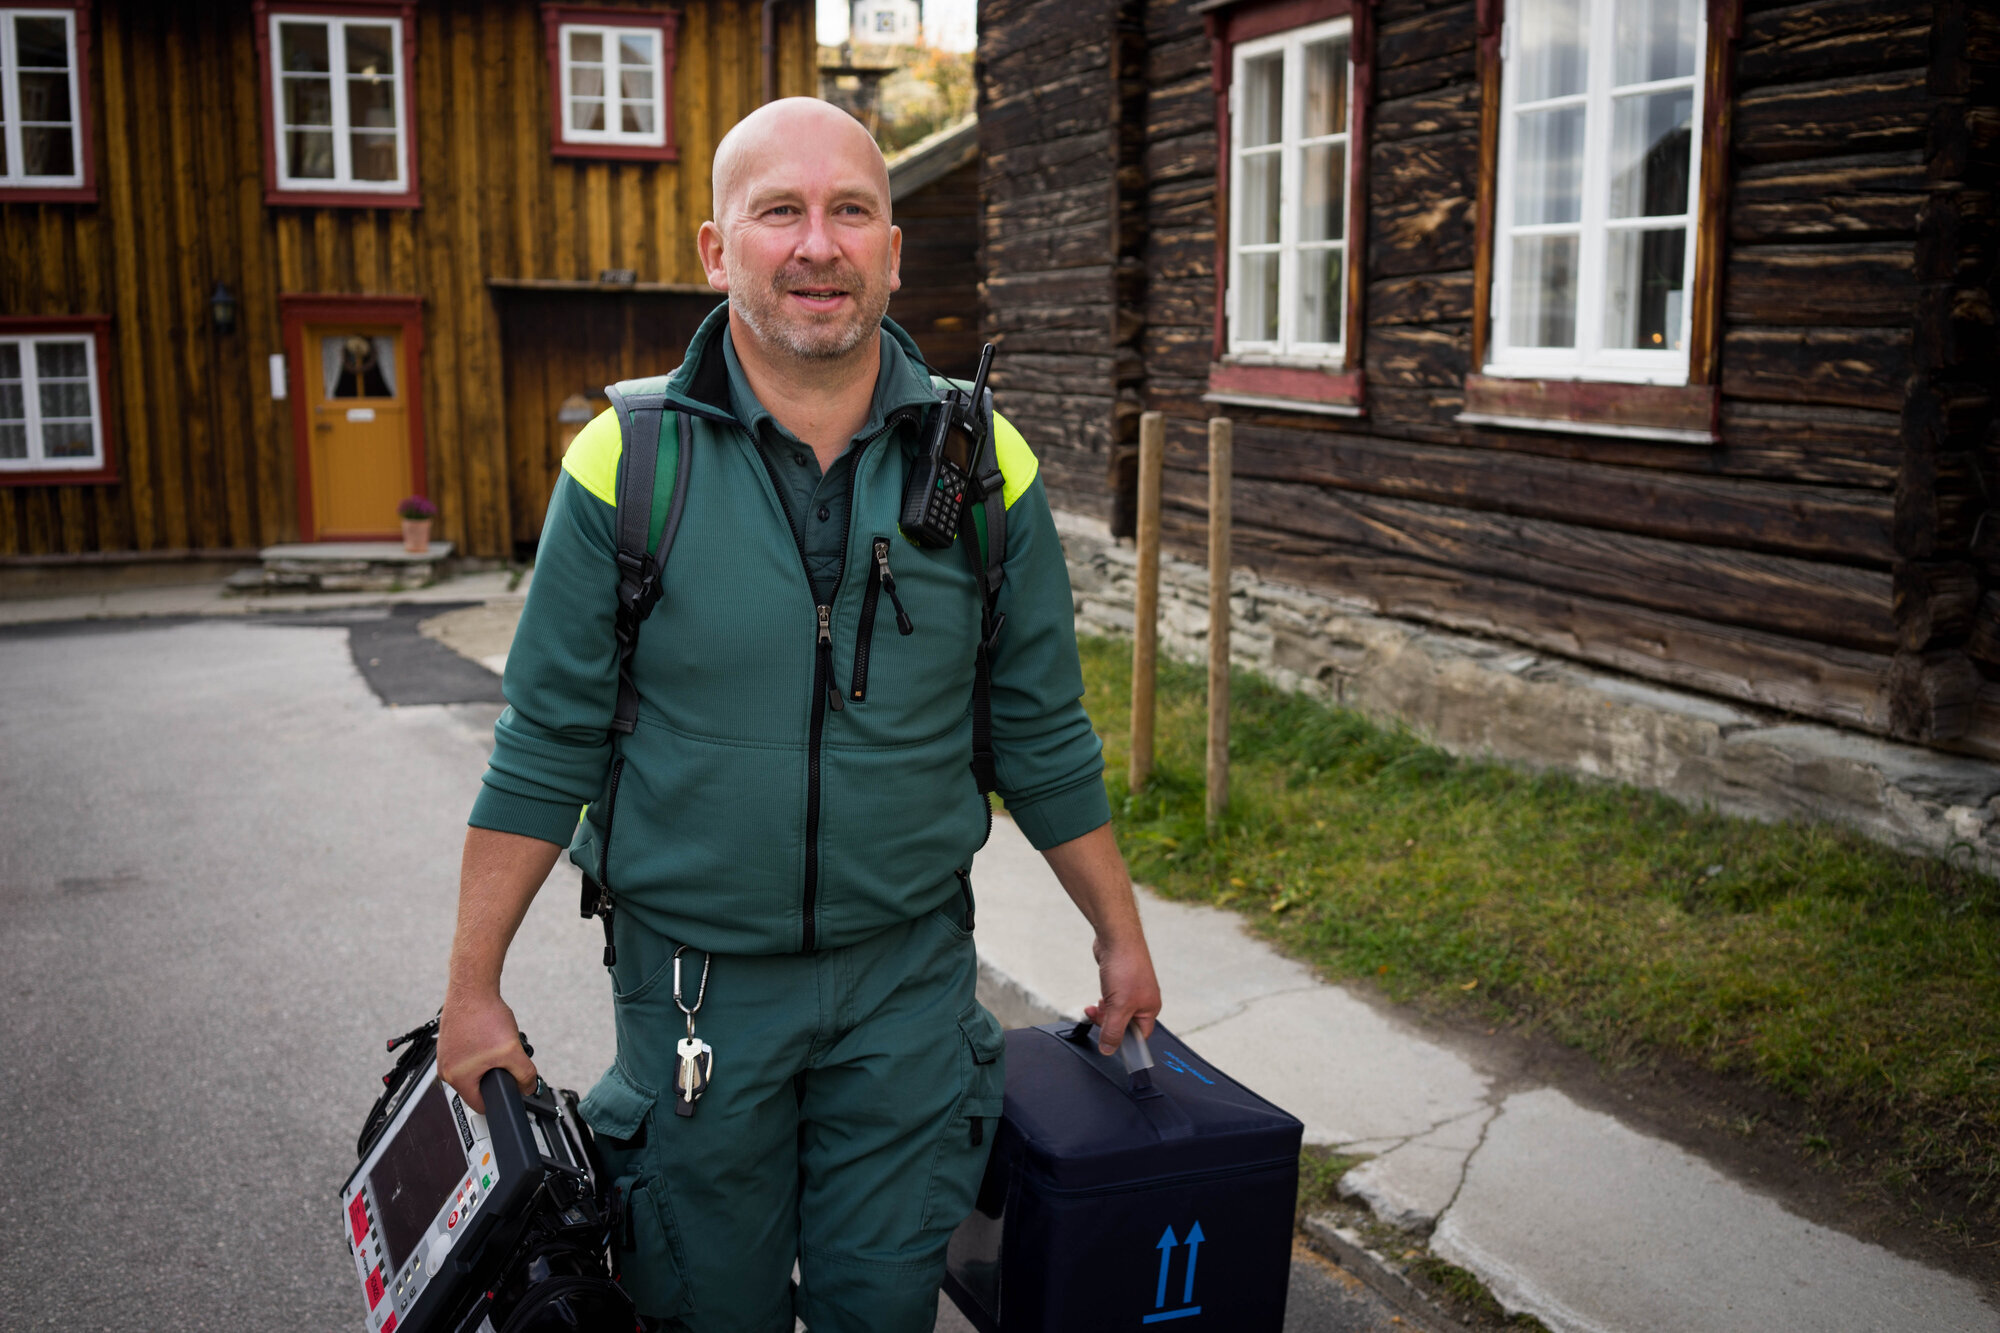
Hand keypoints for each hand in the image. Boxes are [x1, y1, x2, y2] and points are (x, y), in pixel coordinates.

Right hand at [437, 987, 537, 1114]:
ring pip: (475, 1070)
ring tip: (497, 1046)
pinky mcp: (450, 1043)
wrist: (473, 988)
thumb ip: (525, 1075)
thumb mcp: (512, 1051)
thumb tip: (529, 1088)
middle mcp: (446, 1069)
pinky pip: (470, 1056)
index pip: (480, 1104)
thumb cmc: (483, 1016)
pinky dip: (483, 1050)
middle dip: (496, 1076)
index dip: (499, 1100)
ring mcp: (446, 1055)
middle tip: (505, 1060)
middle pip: (478, 1086)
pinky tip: (489, 1036)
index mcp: (456, 1077)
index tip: (510, 1091)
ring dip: (490, 1062)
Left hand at [1082, 934, 1161, 1056]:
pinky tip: (1098, 997)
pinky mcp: (1120, 982)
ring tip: (1094, 1007)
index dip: (1124, 1042)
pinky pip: (1111, 1000)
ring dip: (1103, 1013)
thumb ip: (1113, 1031)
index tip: (1108, 1043)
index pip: (1139, 1036)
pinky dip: (1102, 1002)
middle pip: (1124, 1024)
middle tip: (1097, 1017)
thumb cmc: (1126, 968)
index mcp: (1150, 1008)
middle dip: (1108, 1023)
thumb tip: (1108, 1050)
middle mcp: (1143, 1000)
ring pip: (1115, 1012)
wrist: (1117, 938)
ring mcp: (1131, 991)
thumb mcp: (1118, 1006)